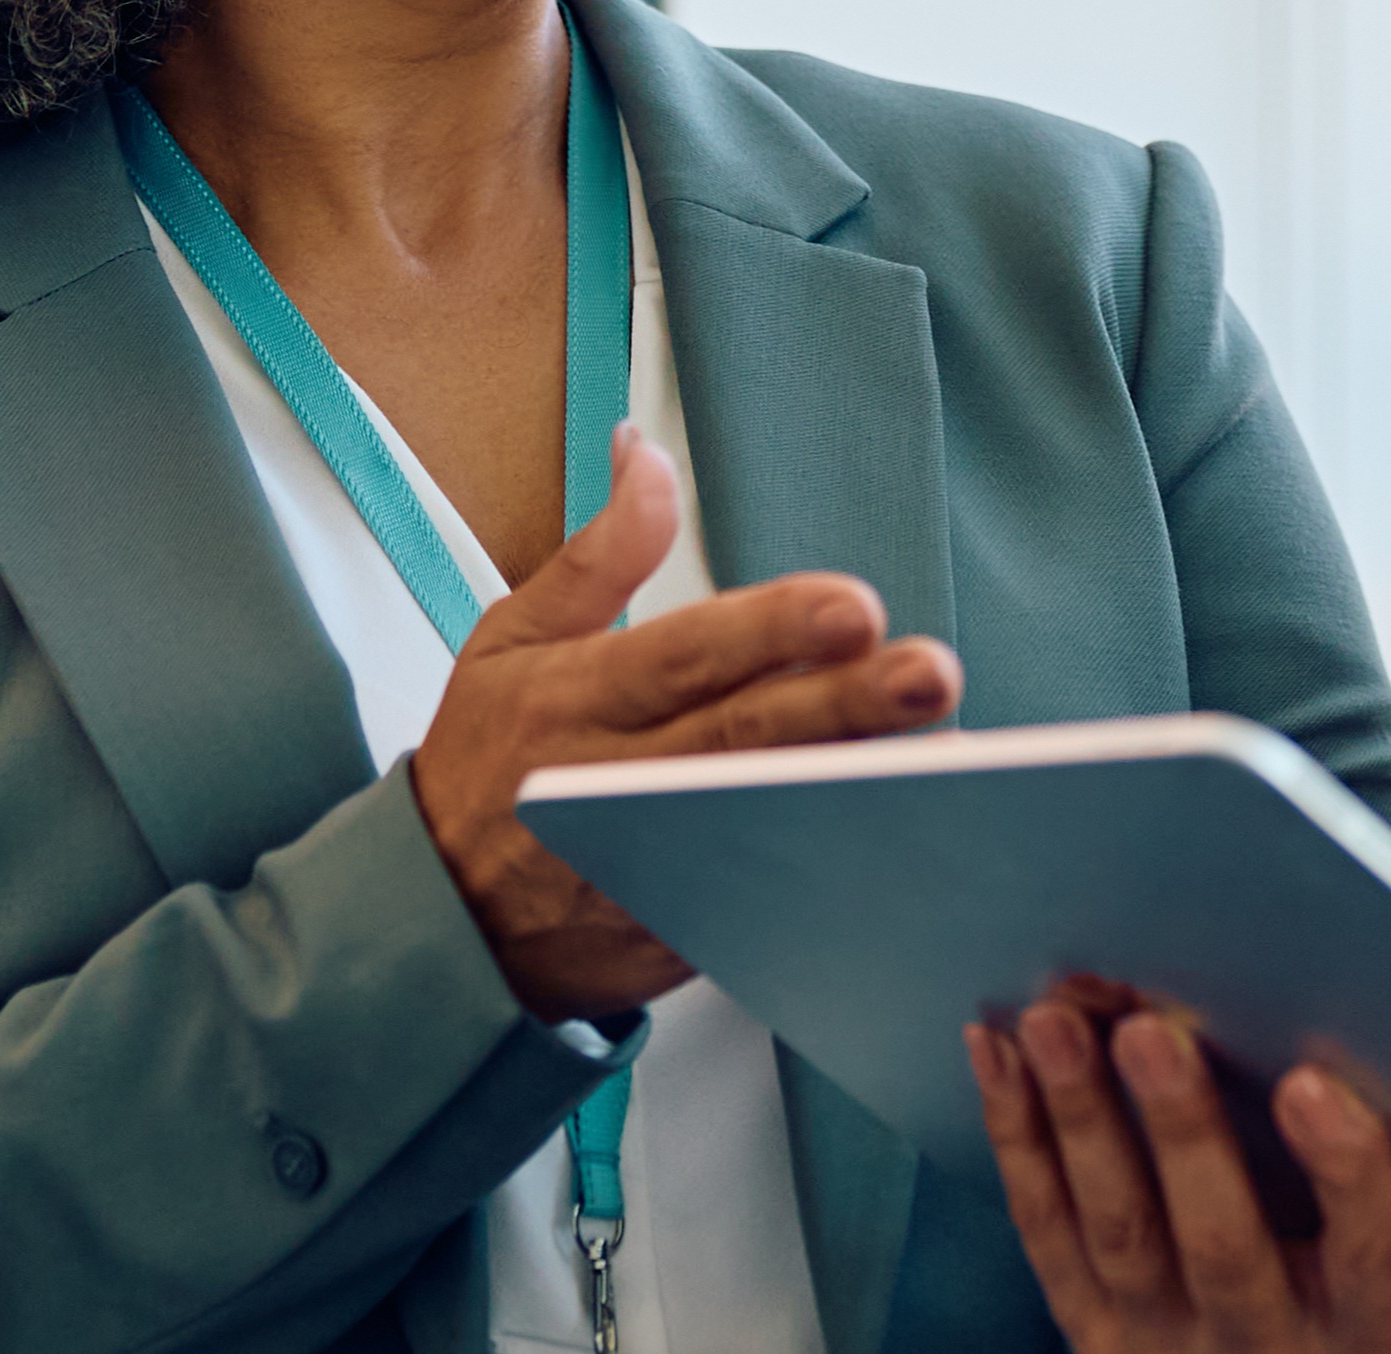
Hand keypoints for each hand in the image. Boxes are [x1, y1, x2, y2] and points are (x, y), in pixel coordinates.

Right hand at [409, 428, 964, 1019]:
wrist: (441, 918)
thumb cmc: (484, 761)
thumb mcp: (511, 641)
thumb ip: (598, 556)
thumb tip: (646, 454)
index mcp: (574, 698)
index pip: (683, 655)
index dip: (769, 631)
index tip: (853, 607)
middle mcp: (611, 782)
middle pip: (743, 739)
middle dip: (845, 707)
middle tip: (932, 672)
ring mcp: (645, 869)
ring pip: (763, 827)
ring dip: (858, 792)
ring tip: (949, 762)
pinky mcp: (675, 935)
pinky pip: (764, 903)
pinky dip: (834, 873)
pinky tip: (910, 841)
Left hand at [969, 985, 1390, 1352]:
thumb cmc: (1348, 1309)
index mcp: (1368, 1328)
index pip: (1374, 1256)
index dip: (1348, 1173)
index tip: (1312, 1082)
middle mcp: (1262, 1348)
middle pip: (1221, 1243)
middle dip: (1182, 1130)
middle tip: (1149, 1025)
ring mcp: (1160, 1345)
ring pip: (1116, 1231)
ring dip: (1077, 1118)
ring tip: (1051, 1020)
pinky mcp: (1086, 1328)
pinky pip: (1045, 1232)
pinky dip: (1015, 1137)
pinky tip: (997, 1050)